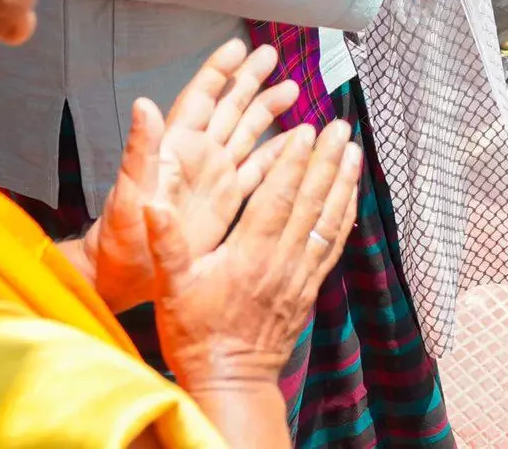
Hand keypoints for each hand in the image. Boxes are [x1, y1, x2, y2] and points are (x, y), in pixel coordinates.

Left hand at [83, 40, 300, 310]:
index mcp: (176, 147)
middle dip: (249, 79)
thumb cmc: (120, 235)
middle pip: (229, 107)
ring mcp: (214, 176)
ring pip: (245, 132)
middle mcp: (198, 155)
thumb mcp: (129, 192)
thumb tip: (143, 105)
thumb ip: (140, 149)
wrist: (124, 274)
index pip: (200, 98)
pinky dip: (276, 153)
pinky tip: (296, 142)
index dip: (218, 71)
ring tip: (292, 88)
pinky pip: (256, 168)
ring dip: (266, 110)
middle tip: (271, 54)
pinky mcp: (225, 199)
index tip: (238, 46)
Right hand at [150, 120, 362, 390]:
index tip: (306, 131)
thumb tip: (153, 203)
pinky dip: (344, 216)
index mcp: (249, 256)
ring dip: (343, 183)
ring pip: (328, 220)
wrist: (229, 381)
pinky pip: (333, 245)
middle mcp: (283, 262)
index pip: (277, 199)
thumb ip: (166, 242)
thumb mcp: (171, 288)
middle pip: (310, 202)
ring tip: (353, 150)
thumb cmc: (195, 334)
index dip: (293, 162)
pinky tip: (351, 195)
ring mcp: (301, 275)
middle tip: (340, 126)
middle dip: (326, 161)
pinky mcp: (310, 288)